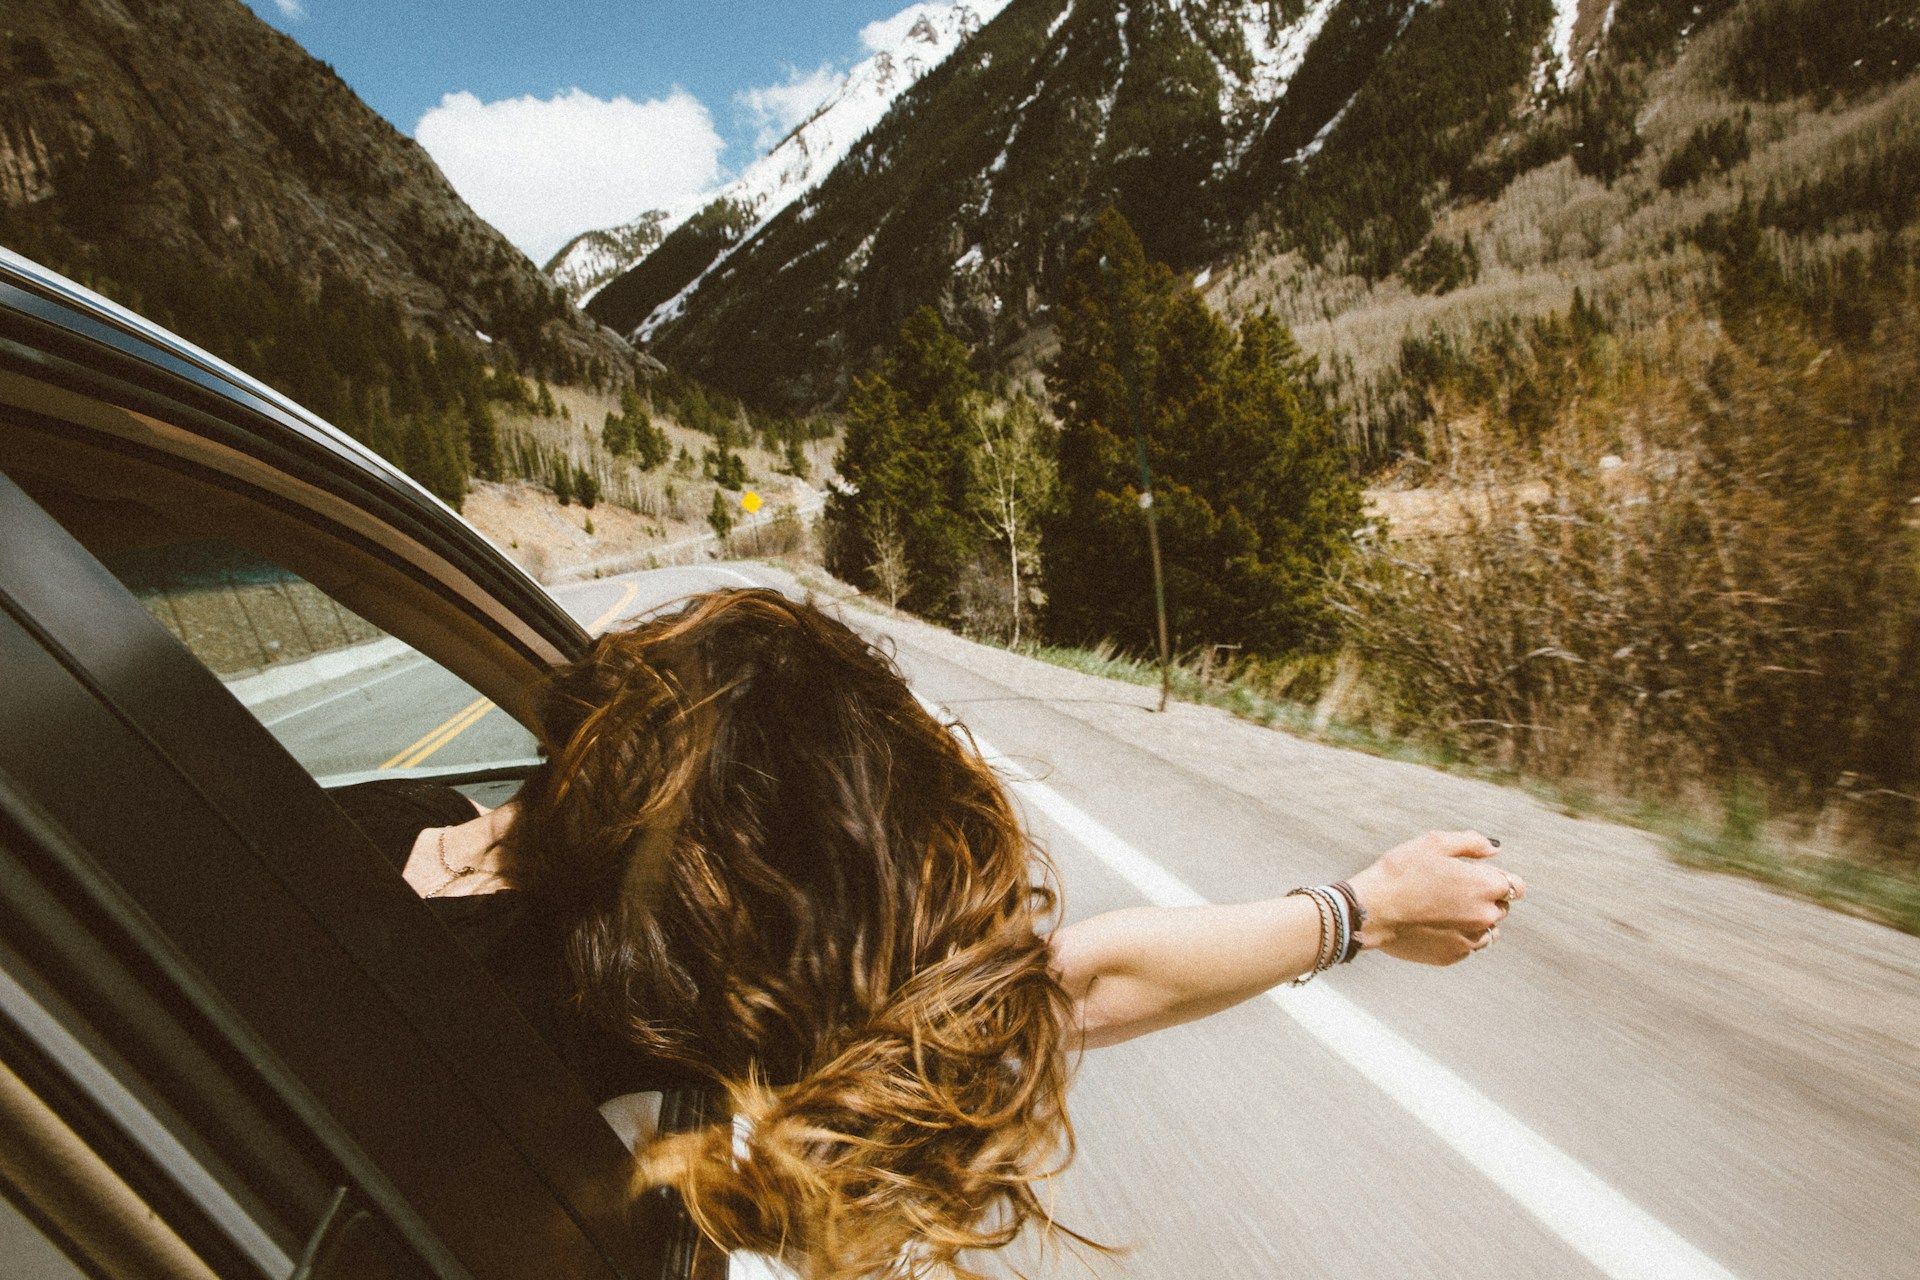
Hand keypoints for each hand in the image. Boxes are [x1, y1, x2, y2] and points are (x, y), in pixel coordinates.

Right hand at [1346, 830, 1523, 964]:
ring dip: (1475, 920)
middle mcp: (1485, 916)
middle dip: (1486, 898)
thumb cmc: (1400, 872)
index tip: (1479, 875)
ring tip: (1445, 909)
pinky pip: (1467, 946)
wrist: (1371, 910)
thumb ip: (1472, 843)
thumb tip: (1495, 849)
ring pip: (1488, 931)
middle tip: (1452, 889)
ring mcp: (1470, 940)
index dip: (1499, 878)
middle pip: (1502, 908)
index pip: (1517, 886)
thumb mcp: (1434, 843)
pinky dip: (1458, 936)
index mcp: (1485, 886)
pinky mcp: (1453, 956)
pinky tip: (1434, 925)